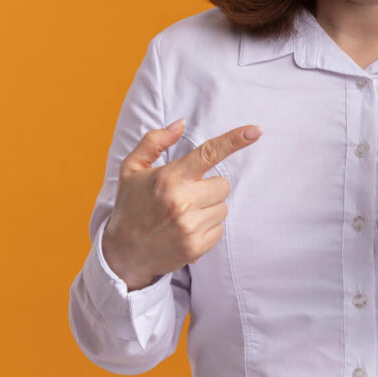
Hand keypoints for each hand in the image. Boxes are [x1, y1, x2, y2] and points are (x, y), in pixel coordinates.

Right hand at [102, 119, 261, 289]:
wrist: (122, 253)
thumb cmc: (130, 205)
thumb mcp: (131, 168)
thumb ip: (154, 142)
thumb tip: (180, 123)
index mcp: (169, 177)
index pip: (208, 153)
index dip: (234, 140)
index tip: (255, 131)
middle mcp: (181, 201)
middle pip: (223, 185)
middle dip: (209, 188)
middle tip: (186, 195)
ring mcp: (190, 227)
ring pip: (224, 207)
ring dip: (209, 208)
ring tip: (183, 215)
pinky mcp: (196, 247)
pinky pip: (220, 229)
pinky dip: (207, 228)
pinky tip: (185, 230)